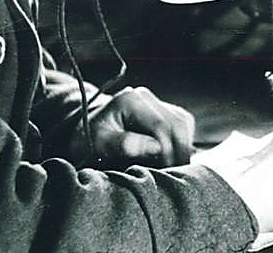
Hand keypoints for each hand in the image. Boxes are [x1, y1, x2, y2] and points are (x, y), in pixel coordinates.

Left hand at [69, 86, 194, 167]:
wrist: (88, 131)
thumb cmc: (89, 140)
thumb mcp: (98, 144)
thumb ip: (124, 144)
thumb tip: (156, 147)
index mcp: (130, 100)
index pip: (161, 126)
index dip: (167, 152)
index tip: (164, 173)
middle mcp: (146, 96)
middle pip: (177, 124)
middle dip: (178, 152)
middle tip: (172, 176)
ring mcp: (157, 102)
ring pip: (184, 126)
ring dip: (181, 149)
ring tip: (170, 169)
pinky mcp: (166, 111)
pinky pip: (184, 127)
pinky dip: (181, 145)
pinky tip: (170, 158)